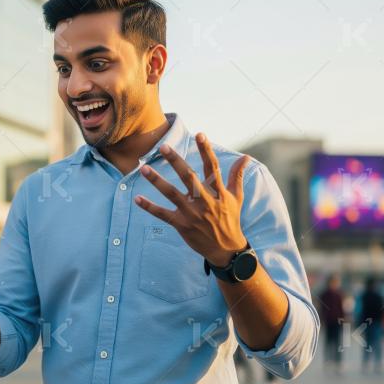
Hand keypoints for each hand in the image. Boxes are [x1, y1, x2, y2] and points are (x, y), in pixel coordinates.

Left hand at [135, 132, 250, 266]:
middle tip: (163, 147)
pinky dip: (150, 207)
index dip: (206, 151)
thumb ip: (236, 176)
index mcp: (218, 192)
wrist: (226, 249)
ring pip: (172, 194)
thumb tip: (246, 157)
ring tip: (144, 169)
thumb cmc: (230, 219)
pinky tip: (137, 198)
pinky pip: (163, 214)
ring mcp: (192, 213)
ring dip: (157, 181)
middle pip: (189, 177)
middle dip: (176, 161)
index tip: (200, 134)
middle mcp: (204, 201)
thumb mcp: (236, 197)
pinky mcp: (182, 225)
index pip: (212, 167)